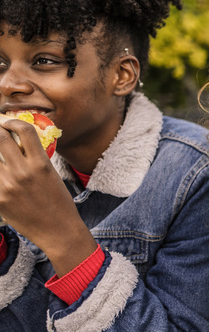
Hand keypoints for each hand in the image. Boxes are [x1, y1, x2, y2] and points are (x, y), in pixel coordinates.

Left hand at [0, 119, 95, 275]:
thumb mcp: (52, 175)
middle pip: (0, 139)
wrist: (58, 230)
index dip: (13, 122)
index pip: (24, 131)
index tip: (8, 123)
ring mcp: (8, 187)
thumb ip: (36, 159)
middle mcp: (23, 173)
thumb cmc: (58, 202)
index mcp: (41, 164)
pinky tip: (1, 173)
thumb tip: (20, 145)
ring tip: (0, 158)